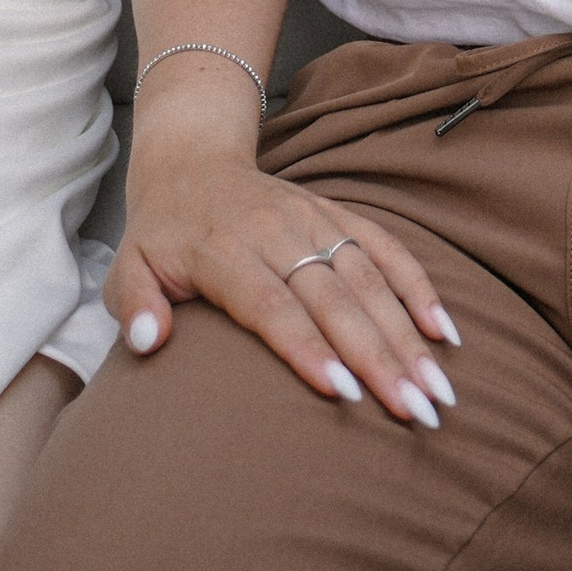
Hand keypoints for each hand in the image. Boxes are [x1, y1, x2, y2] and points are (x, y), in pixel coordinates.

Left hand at [111, 114, 457, 428]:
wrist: (193, 158)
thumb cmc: (162, 232)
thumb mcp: (127, 265)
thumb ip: (132, 305)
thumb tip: (148, 343)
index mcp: (224, 250)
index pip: (271, 304)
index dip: (307, 349)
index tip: (343, 393)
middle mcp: (276, 231)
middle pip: (334, 299)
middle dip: (378, 357)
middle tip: (415, 412)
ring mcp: (312, 219)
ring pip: (368, 278)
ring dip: (406, 334)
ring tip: (437, 389)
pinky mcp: (336, 213)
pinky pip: (384, 247)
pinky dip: (417, 286)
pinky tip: (444, 332)